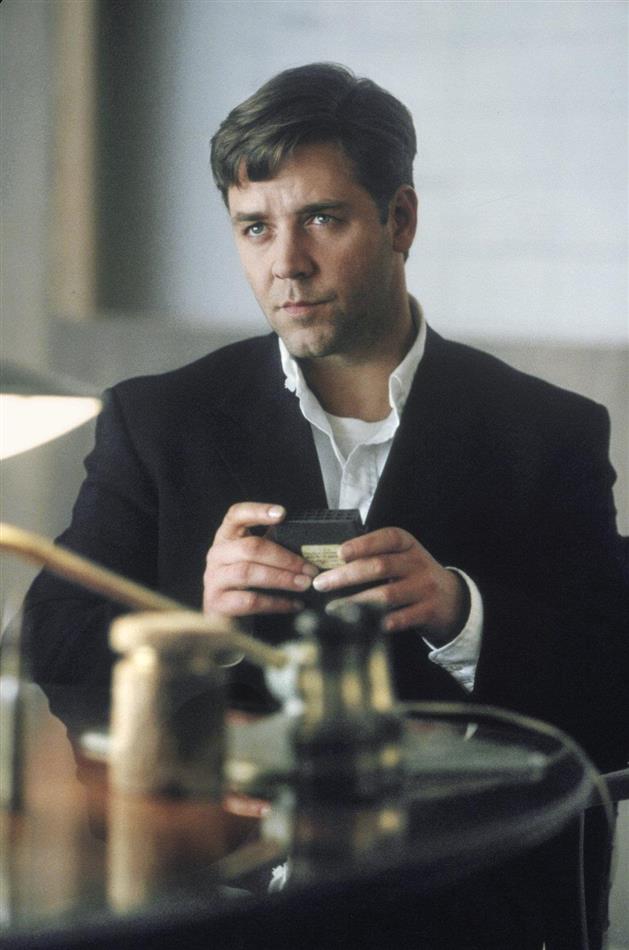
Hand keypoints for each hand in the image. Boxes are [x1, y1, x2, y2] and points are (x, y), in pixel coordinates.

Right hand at [203, 502, 317, 616]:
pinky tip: (293, 604)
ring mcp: (214, 579)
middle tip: (309, 568)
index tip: (282, 513)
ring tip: (304, 584)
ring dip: (281, 578)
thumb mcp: (255, 559)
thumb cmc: (244, 583)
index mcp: (227, 537)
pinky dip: (275, 602)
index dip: (257, 511)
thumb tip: (307, 545)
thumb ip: (272, 547)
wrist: (224, 618)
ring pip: (248, 573)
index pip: (236, 515)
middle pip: (250, 547)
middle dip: (284, 557)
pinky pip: (250, 600)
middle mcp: (217, 554)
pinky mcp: (218, 603)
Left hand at [312, 527, 467, 643]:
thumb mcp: (401, 556)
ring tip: (333, 608)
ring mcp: (424, 587)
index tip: (340, 553)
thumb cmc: (413, 574)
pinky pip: (402, 618)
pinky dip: (382, 621)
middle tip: (321, 584)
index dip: (363, 544)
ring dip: (356, 602)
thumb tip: (332, 563)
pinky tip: (364, 624)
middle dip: (346, 575)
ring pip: (387, 594)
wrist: (451, 598)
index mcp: (407, 544)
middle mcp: (417, 563)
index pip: (386, 538)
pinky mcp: (428, 610)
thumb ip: (376, 555)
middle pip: (379, 566)